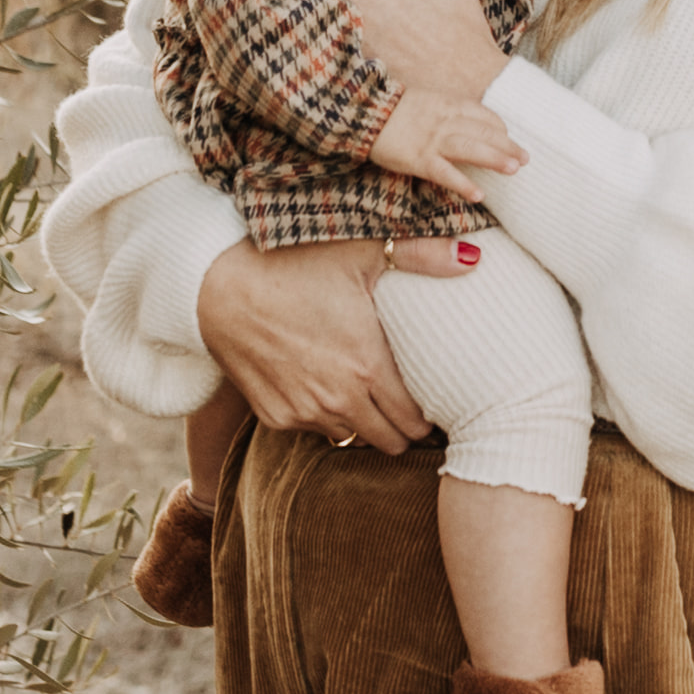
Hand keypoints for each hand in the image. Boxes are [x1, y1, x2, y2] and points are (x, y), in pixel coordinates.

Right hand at [193, 238, 430, 448]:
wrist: (217, 286)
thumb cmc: (293, 262)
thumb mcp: (360, 252)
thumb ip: (422, 256)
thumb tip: (475, 257)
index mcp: (368, 367)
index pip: (416, 421)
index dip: (429, 414)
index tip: (433, 401)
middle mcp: (339, 400)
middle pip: (390, 441)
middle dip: (403, 427)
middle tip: (407, 403)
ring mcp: (305, 412)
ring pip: (352, 437)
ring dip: (363, 421)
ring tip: (366, 392)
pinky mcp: (275, 417)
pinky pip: (313, 428)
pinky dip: (323, 414)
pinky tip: (325, 384)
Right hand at [371, 85, 527, 196]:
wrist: (363, 113)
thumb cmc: (393, 109)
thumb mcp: (425, 100)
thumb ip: (446, 110)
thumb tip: (465, 121)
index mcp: (447, 103)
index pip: (483, 114)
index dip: (499, 128)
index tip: (508, 139)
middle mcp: (444, 119)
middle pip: (484, 132)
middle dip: (507, 145)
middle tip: (527, 158)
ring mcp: (432, 139)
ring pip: (471, 148)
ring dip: (496, 159)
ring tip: (515, 170)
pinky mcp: (418, 159)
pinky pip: (446, 173)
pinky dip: (464, 184)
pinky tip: (479, 195)